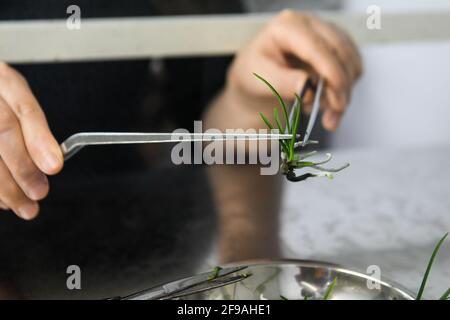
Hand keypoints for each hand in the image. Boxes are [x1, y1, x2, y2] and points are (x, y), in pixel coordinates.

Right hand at [0, 62, 62, 219]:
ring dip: (4, 186)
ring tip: (24, 206)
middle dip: (23, 167)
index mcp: (4, 80)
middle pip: (2, 130)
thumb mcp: (13, 102)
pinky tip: (1, 201)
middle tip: (39, 192)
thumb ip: (30, 128)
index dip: (39, 140)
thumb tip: (50, 162)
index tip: (54, 166)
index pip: (24, 109)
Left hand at [220, 10, 361, 130]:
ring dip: (343, 93)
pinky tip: (324, 102)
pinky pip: (352, 69)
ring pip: (351, 62)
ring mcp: (326, 33)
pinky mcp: (337, 47)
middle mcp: (310, 24)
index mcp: (287, 27)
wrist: (257, 79)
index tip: (338, 101)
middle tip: (331, 120)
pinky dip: (343, 91)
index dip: (332, 74)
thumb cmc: (255, 76)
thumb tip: (308, 88)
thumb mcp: (260, 81)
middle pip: (340, 53)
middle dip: (340, 89)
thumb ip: (283, 83)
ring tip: (322, 113)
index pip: (317, 48)